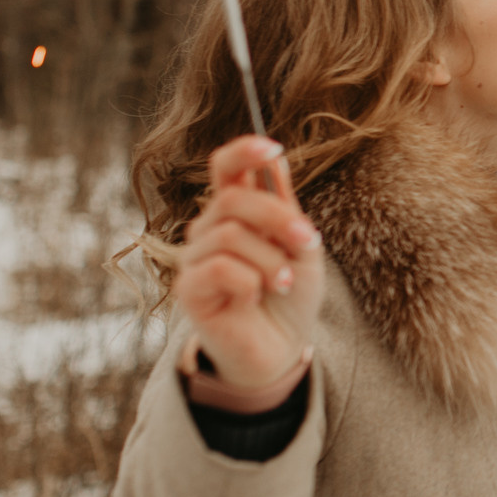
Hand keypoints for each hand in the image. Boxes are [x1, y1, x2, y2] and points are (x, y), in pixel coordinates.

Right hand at [178, 135, 324, 393]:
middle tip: (308, 243)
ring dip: (270, 260)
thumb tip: (276, 161)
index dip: (244, 152)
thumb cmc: (289, 296)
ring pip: (231, 236)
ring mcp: (194, 257)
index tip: (272, 148)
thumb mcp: (301, 248)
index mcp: (235, 212)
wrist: (280, 349)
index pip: (225, 168)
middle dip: (279, 218)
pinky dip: (249, 281)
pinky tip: (255, 297)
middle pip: (234, 200)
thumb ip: (286, 208)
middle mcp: (209, 228)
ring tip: (283, 284)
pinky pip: (220, 268)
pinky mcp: (188, 288)